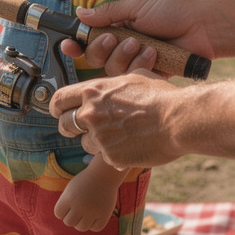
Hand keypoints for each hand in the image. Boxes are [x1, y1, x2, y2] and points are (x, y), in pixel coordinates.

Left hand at [50, 72, 183, 168]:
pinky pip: (105, 157)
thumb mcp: (134, 77)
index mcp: (93, 91)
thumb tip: (111, 83)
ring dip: (95, 142)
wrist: (178, 120)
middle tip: (80, 128)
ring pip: (84, 144)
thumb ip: (114, 83)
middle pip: (64, 124)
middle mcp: (91, 114)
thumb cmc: (161, 96)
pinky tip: (132, 147)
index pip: (59, 99)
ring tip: (116, 137)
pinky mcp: (110, 156)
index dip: (57, 106)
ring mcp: (99, 137)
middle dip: (70, 127)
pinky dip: (115, 154)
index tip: (59, 111)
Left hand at [54, 172, 114, 231]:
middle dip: (72, 217)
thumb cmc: (85, 181)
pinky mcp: (104, 215)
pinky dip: (94, 224)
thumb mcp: (71, 189)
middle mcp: (80, 205)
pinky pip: (95, 228)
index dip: (63, 210)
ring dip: (82, 222)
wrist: (104, 174)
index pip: (58, 214)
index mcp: (69, 197)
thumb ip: (65, 204)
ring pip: (81, 228)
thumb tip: (65, 220)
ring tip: (87, 213)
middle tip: (79, 208)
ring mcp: (93, 211)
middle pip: (68, 222)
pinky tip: (96, 215)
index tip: (70, 204)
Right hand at [59, 0, 214, 76]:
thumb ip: (108, 13)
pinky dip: (139, 66)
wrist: (203, 27)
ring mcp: (136, 62)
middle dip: (101, 49)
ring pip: (111, 70)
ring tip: (142, 44)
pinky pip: (132, 79)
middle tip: (115, 38)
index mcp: (119, 27)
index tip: (68, 45)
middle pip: (95, 58)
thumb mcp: (137, 6)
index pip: (89, 39)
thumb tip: (80, 14)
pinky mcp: (149, 76)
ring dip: (123, 56)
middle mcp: (124, 46)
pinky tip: (153, 55)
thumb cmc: (173, 11)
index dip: (76, 44)